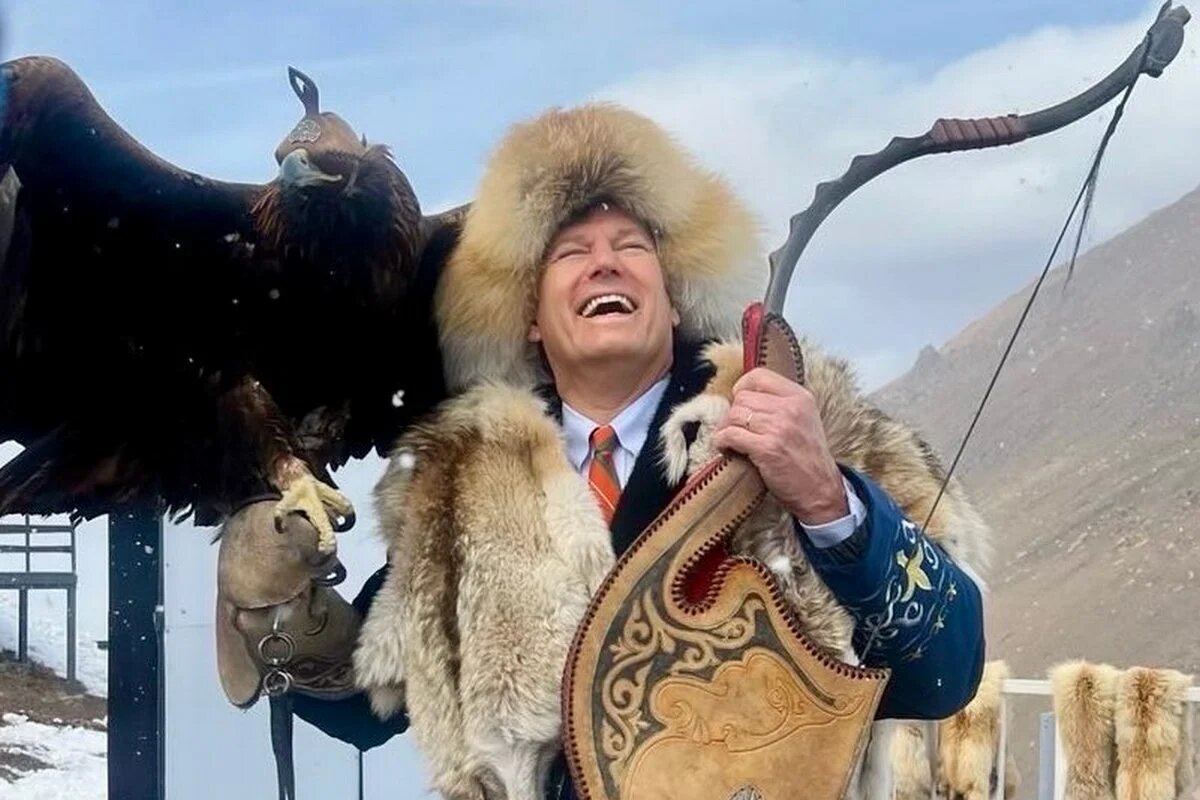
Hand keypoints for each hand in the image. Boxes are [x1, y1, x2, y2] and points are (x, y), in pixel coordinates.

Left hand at [712, 367, 847, 524]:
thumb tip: (743, 396)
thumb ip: (780, 404)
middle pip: (743, 398)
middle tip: (734, 429)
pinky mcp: (767, 448)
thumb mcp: (804, 420)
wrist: (820, 490)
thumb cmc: (807, 458)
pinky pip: (731, 435)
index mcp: (800, 397)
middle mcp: (791, 408)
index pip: (759, 375)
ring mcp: (779, 427)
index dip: (742, 388)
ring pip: (734, 415)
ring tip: (730, 441)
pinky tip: (726, 448)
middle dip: (733, 414)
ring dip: (726, 429)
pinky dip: (722, 441)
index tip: (739, 403)